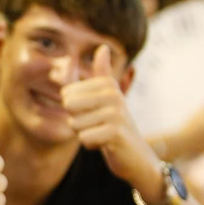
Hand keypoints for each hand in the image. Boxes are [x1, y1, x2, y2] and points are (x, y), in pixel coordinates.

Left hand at [59, 46, 160, 194]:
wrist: (137, 157)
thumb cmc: (116, 126)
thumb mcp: (109, 98)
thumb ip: (103, 74)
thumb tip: (103, 47)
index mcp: (107, 85)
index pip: (66, 94)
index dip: (75, 110)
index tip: (95, 114)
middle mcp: (113, 95)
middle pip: (68, 106)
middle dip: (77, 122)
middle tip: (98, 126)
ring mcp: (115, 113)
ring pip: (74, 124)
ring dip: (85, 134)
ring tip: (103, 134)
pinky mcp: (115, 132)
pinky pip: (83, 138)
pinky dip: (91, 145)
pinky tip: (106, 144)